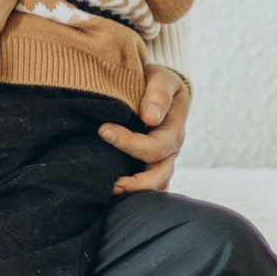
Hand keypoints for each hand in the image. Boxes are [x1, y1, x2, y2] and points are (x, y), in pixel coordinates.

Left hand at [101, 64, 190, 194]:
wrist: (160, 89)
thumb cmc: (158, 83)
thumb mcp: (163, 79)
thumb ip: (158, 94)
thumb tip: (151, 118)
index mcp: (173, 131)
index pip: (154, 147)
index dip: (128, 143)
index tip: (103, 130)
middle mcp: (170, 152)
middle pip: (158, 177)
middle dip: (134, 184)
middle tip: (110, 183)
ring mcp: (162, 163)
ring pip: (155, 188)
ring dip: (134, 194)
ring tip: (109, 193)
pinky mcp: (151, 169)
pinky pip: (147, 189)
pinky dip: (134, 196)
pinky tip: (112, 196)